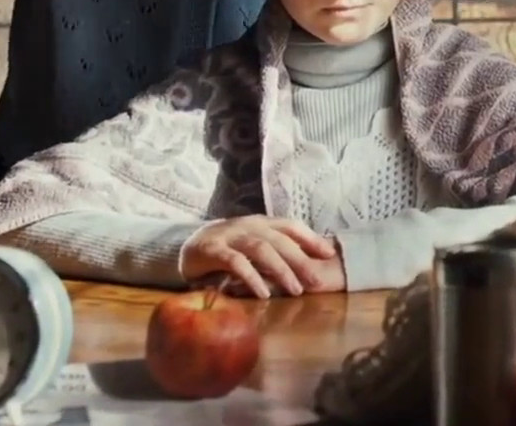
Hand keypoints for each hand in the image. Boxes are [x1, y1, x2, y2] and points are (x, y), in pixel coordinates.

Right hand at [181, 216, 342, 297]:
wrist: (186, 246)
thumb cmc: (228, 248)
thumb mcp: (254, 245)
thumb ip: (276, 251)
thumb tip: (309, 266)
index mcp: (261, 223)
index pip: (290, 226)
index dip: (311, 238)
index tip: (330, 255)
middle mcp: (248, 225)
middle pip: (280, 240)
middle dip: (301, 261)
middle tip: (316, 282)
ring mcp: (229, 236)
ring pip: (261, 249)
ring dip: (281, 270)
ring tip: (296, 290)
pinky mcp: (212, 250)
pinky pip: (235, 262)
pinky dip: (252, 277)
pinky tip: (264, 293)